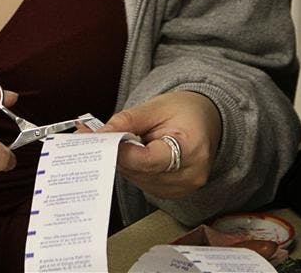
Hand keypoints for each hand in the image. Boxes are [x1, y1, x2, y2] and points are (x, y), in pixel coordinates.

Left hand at [91, 91, 220, 199]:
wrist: (204, 121)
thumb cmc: (185, 111)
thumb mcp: (156, 106)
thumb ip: (127, 120)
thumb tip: (102, 134)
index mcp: (192, 149)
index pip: (150, 159)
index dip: (122, 152)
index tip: (99, 141)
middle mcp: (190, 175)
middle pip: (141, 171)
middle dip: (117, 154)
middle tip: (96, 136)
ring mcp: (183, 188)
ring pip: (138, 179)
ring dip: (124, 161)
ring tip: (120, 140)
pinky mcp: (174, 193)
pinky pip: (143, 183)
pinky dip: (134, 168)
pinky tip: (135, 152)